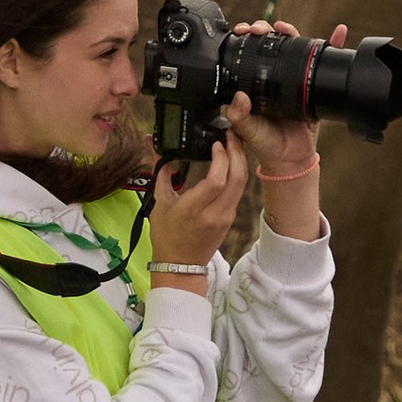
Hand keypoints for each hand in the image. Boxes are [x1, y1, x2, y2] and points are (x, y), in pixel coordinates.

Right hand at [150, 132, 247, 273]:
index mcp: (194, 210)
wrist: (181, 266)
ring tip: (233, 143)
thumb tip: (161, 152)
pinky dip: (237, 173)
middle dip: (237, 152)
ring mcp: (226, 216)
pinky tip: (231, 161)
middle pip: (237, 178)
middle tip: (231, 135)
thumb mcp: (160, 205)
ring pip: (242, 183)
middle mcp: (214, 213)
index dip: (221, 158)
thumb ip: (162, 175)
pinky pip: (238, 190)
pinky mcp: (231, 217)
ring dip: (240, 161)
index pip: (216, 181)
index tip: (216, 143)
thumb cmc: (167, 237)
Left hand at [224, 18, 345, 174]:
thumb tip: (239, 98)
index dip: (246, 39)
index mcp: (254, 83)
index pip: (249, 53)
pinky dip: (334, 46)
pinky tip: (339, 33)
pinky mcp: (312, 86)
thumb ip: (240, 117)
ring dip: (291, 32)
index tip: (244, 31)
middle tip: (261, 28)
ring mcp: (293, 79)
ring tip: (286, 27)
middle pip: (270, 44)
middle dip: (264, 30)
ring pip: (293, 48)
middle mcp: (272, 77)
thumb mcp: (248, 131)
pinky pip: (323, 64)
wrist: (291, 158)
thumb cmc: (266, 144)